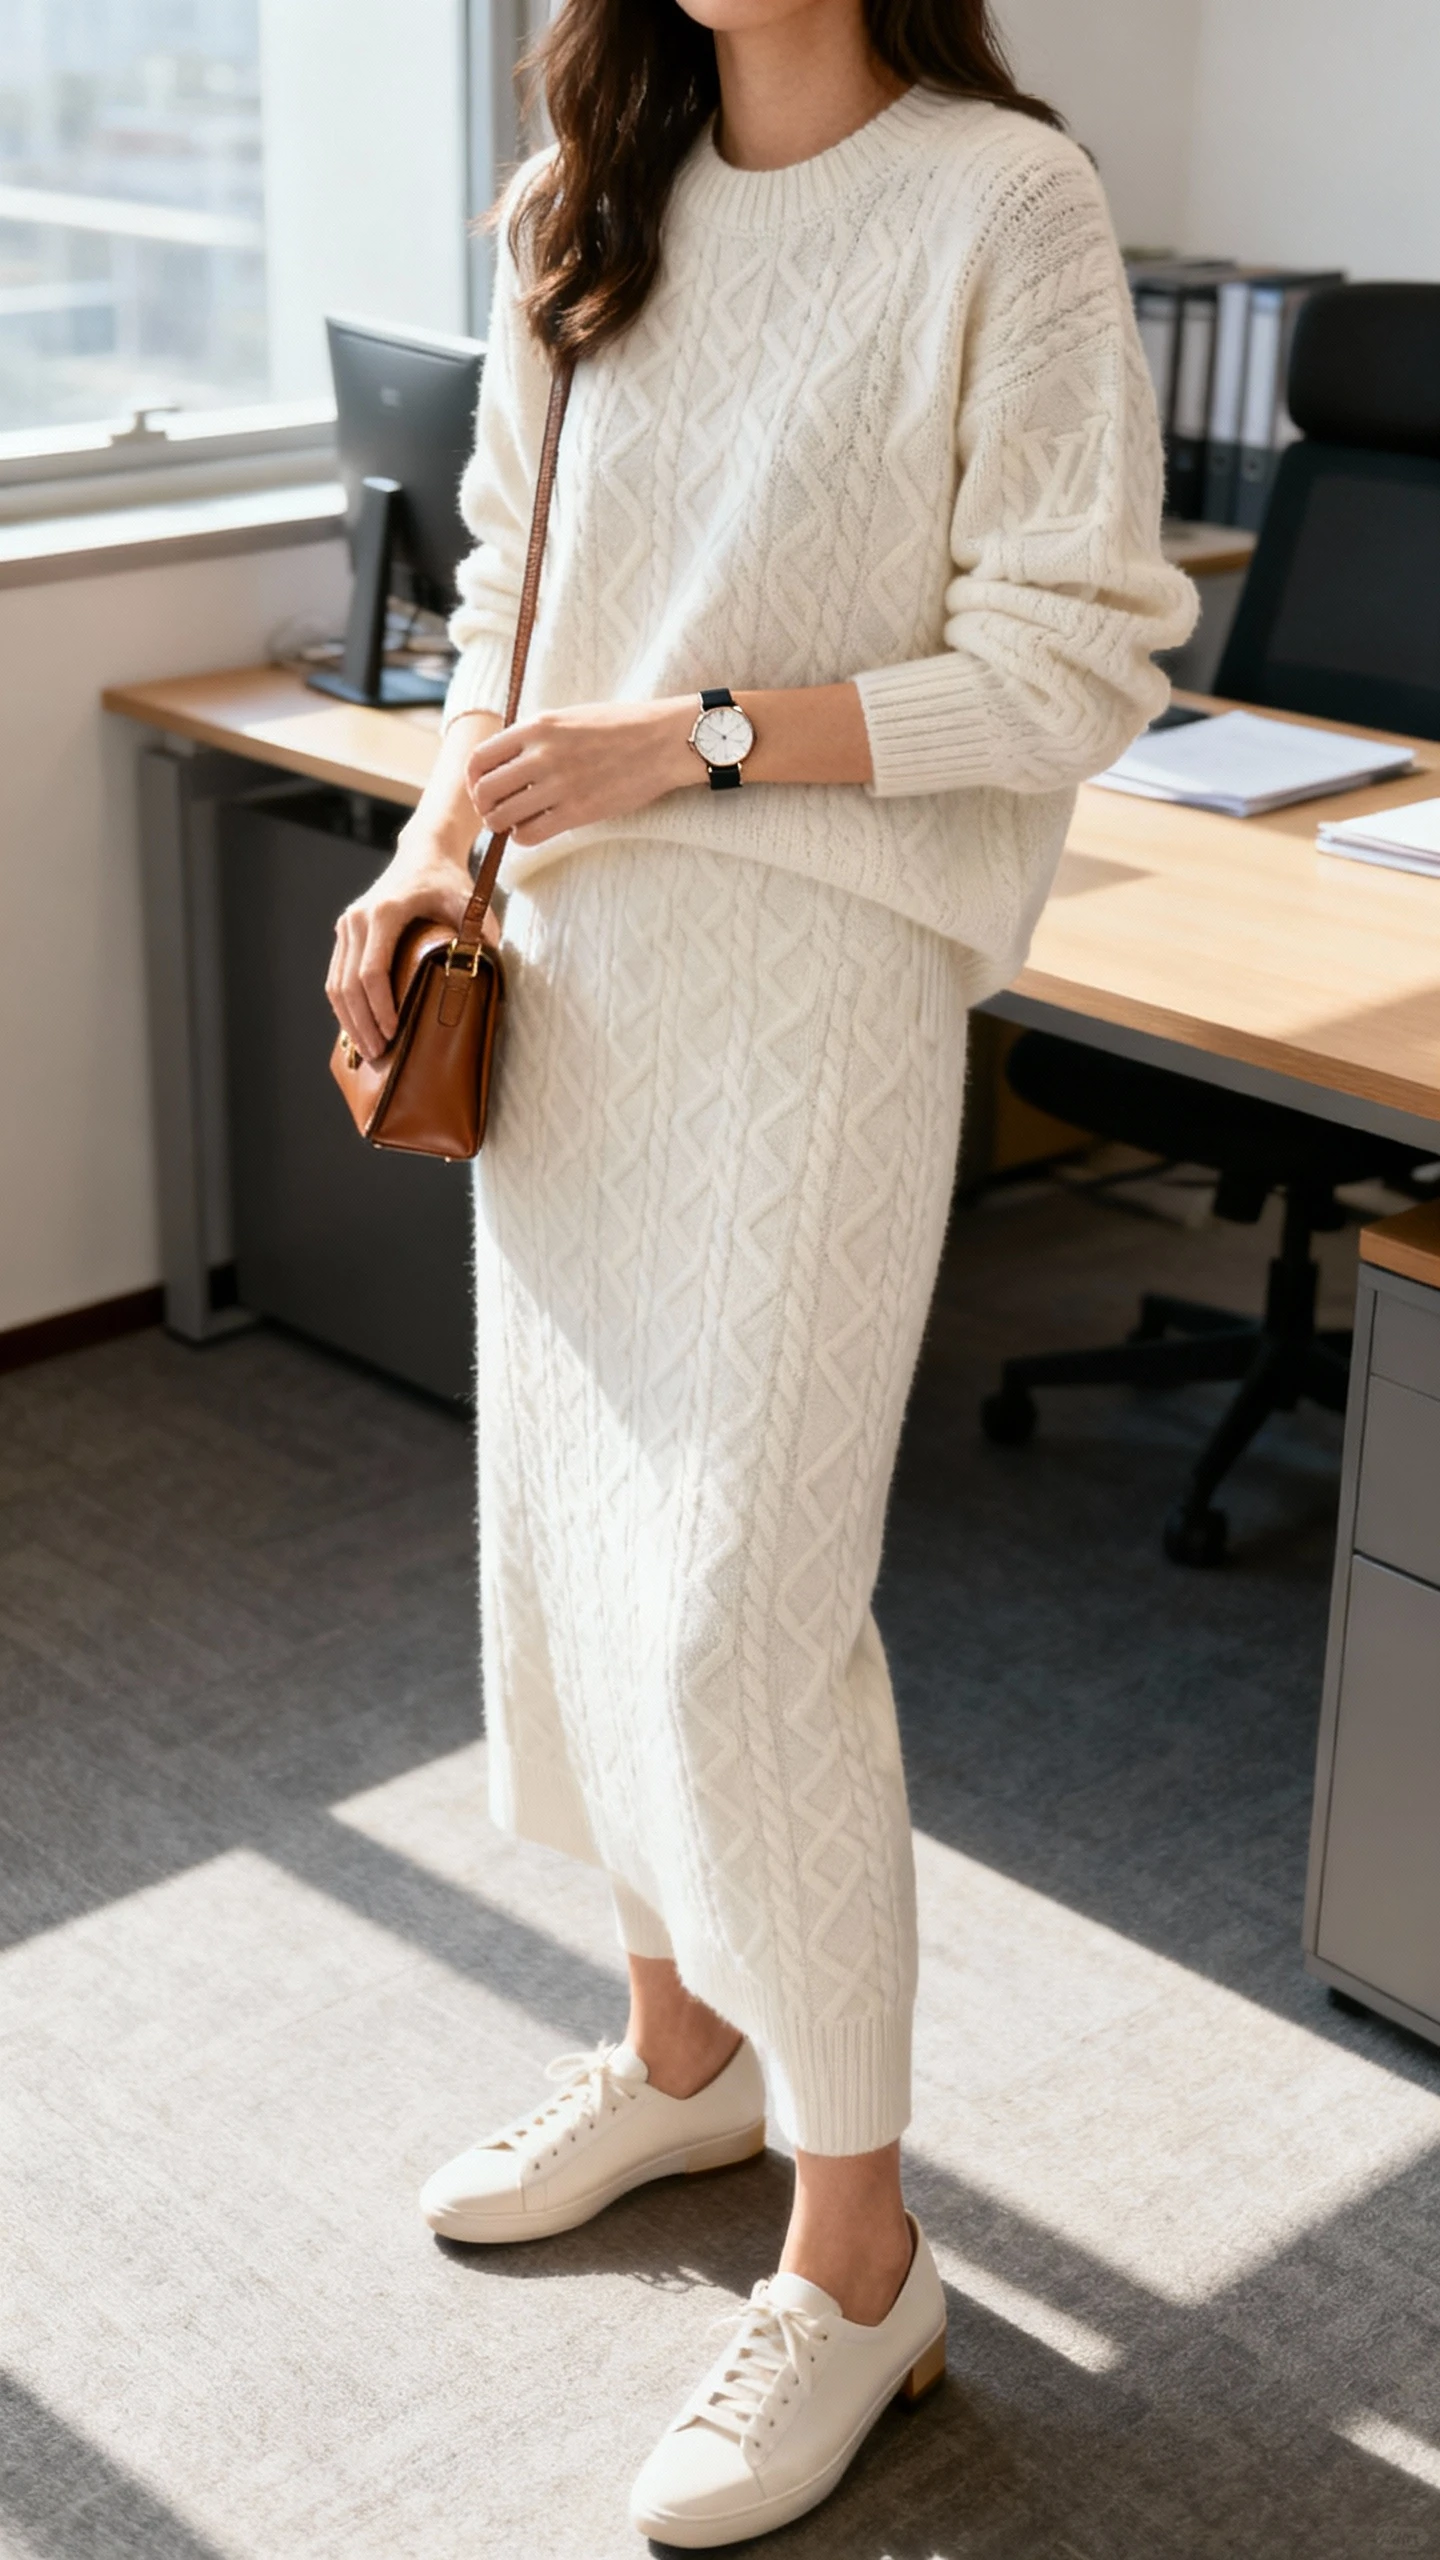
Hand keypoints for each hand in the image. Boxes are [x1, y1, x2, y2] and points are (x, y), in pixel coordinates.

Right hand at [326, 827, 474, 1064]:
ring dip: (349, 1020)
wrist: (423, 853)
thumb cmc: (448, 882)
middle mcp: (358, 919)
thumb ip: (478, 930)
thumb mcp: (468, 901)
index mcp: (383, 913)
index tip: (393, 1033)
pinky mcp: (345, 932)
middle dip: (362, 1024)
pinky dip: (344, 1006)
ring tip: (367, 1049)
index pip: (373, 971)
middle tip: (379, 1054)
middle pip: (349, 984)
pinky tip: (358, 1028)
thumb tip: (488, 964)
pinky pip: (337, 976)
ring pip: (336, 983)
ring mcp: (347, 925)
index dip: (380, 1007)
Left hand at [465, 698, 699, 845]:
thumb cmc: (619, 728)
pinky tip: (532, 830)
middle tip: (495, 811)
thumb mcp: (568, 717)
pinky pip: (529, 833)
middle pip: (485, 791)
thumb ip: (534, 737)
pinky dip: (522, 837)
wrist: (663, 741)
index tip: (482, 788)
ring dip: (501, 824)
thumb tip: (504, 763)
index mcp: (536, 727)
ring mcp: (559, 785)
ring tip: (513, 823)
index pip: (480, 759)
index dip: (474, 780)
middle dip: (484, 806)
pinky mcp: (578, 812)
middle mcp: (542, 755)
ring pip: (502, 817)